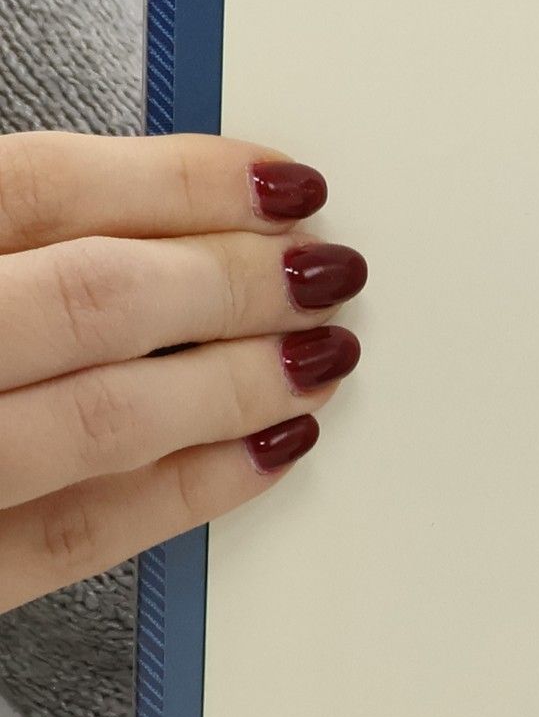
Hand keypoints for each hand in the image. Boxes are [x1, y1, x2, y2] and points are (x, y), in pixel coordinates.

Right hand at [0, 131, 365, 615]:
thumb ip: (11, 235)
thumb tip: (168, 203)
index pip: (41, 184)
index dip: (184, 179)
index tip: (287, 181)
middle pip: (93, 296)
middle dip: (235, 281)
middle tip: (328, 270)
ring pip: (100, 418)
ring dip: (236, 382)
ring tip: (322, 353)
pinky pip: (78, 537)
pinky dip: (190, 490)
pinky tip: (268, 449)